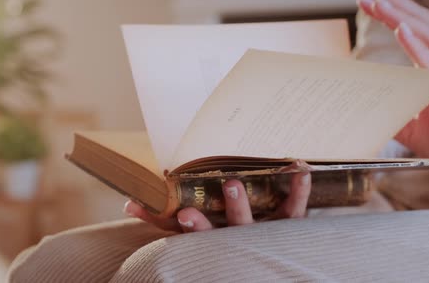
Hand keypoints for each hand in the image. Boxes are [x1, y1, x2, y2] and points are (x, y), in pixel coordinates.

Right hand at [123, 172, 310, 232]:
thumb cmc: (218, 238)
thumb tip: (129, 203)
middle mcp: (242, 237)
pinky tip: (299, 168)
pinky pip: (297, 208)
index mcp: (217, 239)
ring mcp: (266, 232)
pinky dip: (299, 189)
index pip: (203, 236)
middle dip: (225, 212)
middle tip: (220, 192)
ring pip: (262, 220)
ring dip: (250, 202)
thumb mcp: (187, 233)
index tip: (184, 215)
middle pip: (233, 227)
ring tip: (240, 182)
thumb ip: (157, 217)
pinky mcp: (289, 224)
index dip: (196, 227)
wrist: (259, 262)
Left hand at [357, 0, 428, 160]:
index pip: (411, 29)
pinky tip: (401, 29)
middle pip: (419, 23)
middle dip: (391, 1)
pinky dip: (417, 44)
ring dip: (400, 15)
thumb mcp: (406, 123)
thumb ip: (384, 109)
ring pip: (427, 35)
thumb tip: (353, 106)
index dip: (390, 11)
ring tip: (377, 0)